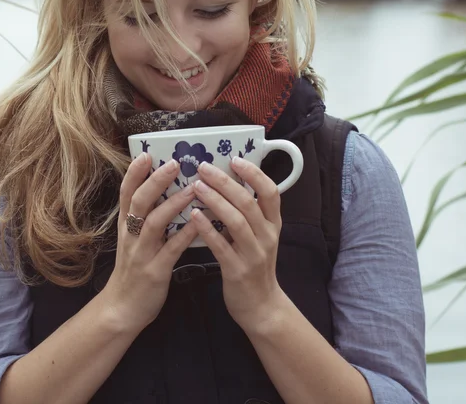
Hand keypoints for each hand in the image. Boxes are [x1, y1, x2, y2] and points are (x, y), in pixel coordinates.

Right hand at [100, 153, 198, 333]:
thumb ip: (145, 217)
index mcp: (126, 226)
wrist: (122, 309)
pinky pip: (171, 250)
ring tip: (192, 188)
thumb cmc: (133, 269)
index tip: (146, 154)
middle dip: (154, 181)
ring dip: (172, 204)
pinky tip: (201, 223)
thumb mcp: (133, 239)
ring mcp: (141, 253)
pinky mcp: (154, 271)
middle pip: (138, 203)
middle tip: (173, 163)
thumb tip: (164, 190)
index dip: (134, 174)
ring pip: (154, 223)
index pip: (126, 194)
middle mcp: (131, 236)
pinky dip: (185, 235)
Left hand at [190, 158, 286, 331]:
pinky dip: (207, 229)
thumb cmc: (254, 264)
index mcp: (273, 224)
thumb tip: (225, 181)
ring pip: (236, 221)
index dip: (254, 174)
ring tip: (196, 186)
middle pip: (248, 202)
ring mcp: (254, 254)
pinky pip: (221, 246)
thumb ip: (248, 212)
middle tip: (203, 167)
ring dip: (215, 200)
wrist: (260, 307)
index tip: (234, 159)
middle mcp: (267, 236)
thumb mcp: (259, 235)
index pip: (271, 192)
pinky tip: (192, 216)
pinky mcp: (238, 271)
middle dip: (225, 182)